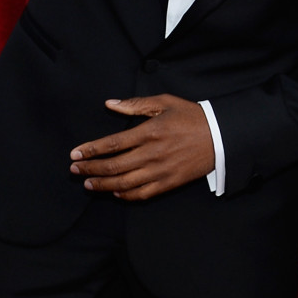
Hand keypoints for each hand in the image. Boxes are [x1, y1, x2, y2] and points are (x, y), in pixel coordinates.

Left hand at [69, 95, 216, 200]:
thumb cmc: (193, 117)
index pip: (112, 144)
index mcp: (150, 132)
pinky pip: (142, 194)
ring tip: (89, 184)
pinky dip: (125, 195)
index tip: (75, 154)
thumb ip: (135, 104)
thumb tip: (109, 104)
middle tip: (75, 170)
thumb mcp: (165, 103)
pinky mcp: (169, 182)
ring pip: (124, 183)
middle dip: (90, 169)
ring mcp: (161, 170)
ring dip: (102, 185)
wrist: (222, 136)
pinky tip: (115, 192)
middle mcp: (152, 153)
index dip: (90, 151)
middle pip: (113, 166)